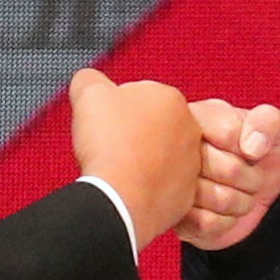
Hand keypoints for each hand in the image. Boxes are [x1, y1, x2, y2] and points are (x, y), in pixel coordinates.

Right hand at [69, 67, 200, 248]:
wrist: (119, 199)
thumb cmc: (110, 147)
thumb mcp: (88, 94)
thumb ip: (90, 79)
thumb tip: (88, 79)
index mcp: (170, 98)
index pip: (141, 95)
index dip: (118, 108)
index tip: (106, 121)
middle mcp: (189, 128)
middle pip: (155, 125)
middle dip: (135, 132)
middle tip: (112, 144)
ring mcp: (192, 163)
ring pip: (162, 155)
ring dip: (143, 159)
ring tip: (120, 167)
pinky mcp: (187, 193)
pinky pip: (165, 185)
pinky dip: (149, 186)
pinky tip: (130, 186)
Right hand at [178, 99, 279, 250]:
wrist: (253, 197)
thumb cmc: (256, 156)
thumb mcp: (273, 131)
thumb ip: (268, 121)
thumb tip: (251, 147)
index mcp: (196, 118)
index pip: (227, 132)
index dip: (248, 148)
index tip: (248, 151)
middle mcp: (174, 147)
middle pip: (225, 168)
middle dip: (249, 178)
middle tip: (249, 178)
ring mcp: (169, 184)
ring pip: (215, 198)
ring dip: (239, 202)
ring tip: (237, 194)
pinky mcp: (173, 217)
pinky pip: (205, 223)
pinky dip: (225, 222)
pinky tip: (222, 212)